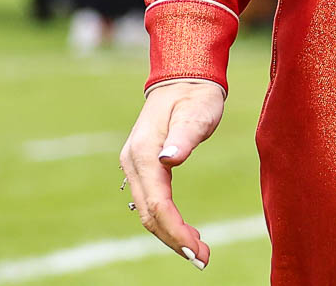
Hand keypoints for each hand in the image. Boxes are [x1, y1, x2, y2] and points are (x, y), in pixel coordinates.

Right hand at [119, 78, 225, 268]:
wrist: (184, 76)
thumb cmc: (196, 93)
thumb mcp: (197, 111)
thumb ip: (184, 135)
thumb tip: (169, 159)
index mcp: (144, 151)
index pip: (158, 203)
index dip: (175, 230)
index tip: (197, 250)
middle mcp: (133, 161)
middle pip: (149, 213)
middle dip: (174, 239)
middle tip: (202, 259)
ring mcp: (134, 164)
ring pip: (148, 210)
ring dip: (170, 234)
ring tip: (197, 251)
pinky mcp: (142, 165)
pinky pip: (151, 200)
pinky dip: (166, 219)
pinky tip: (184, 230)